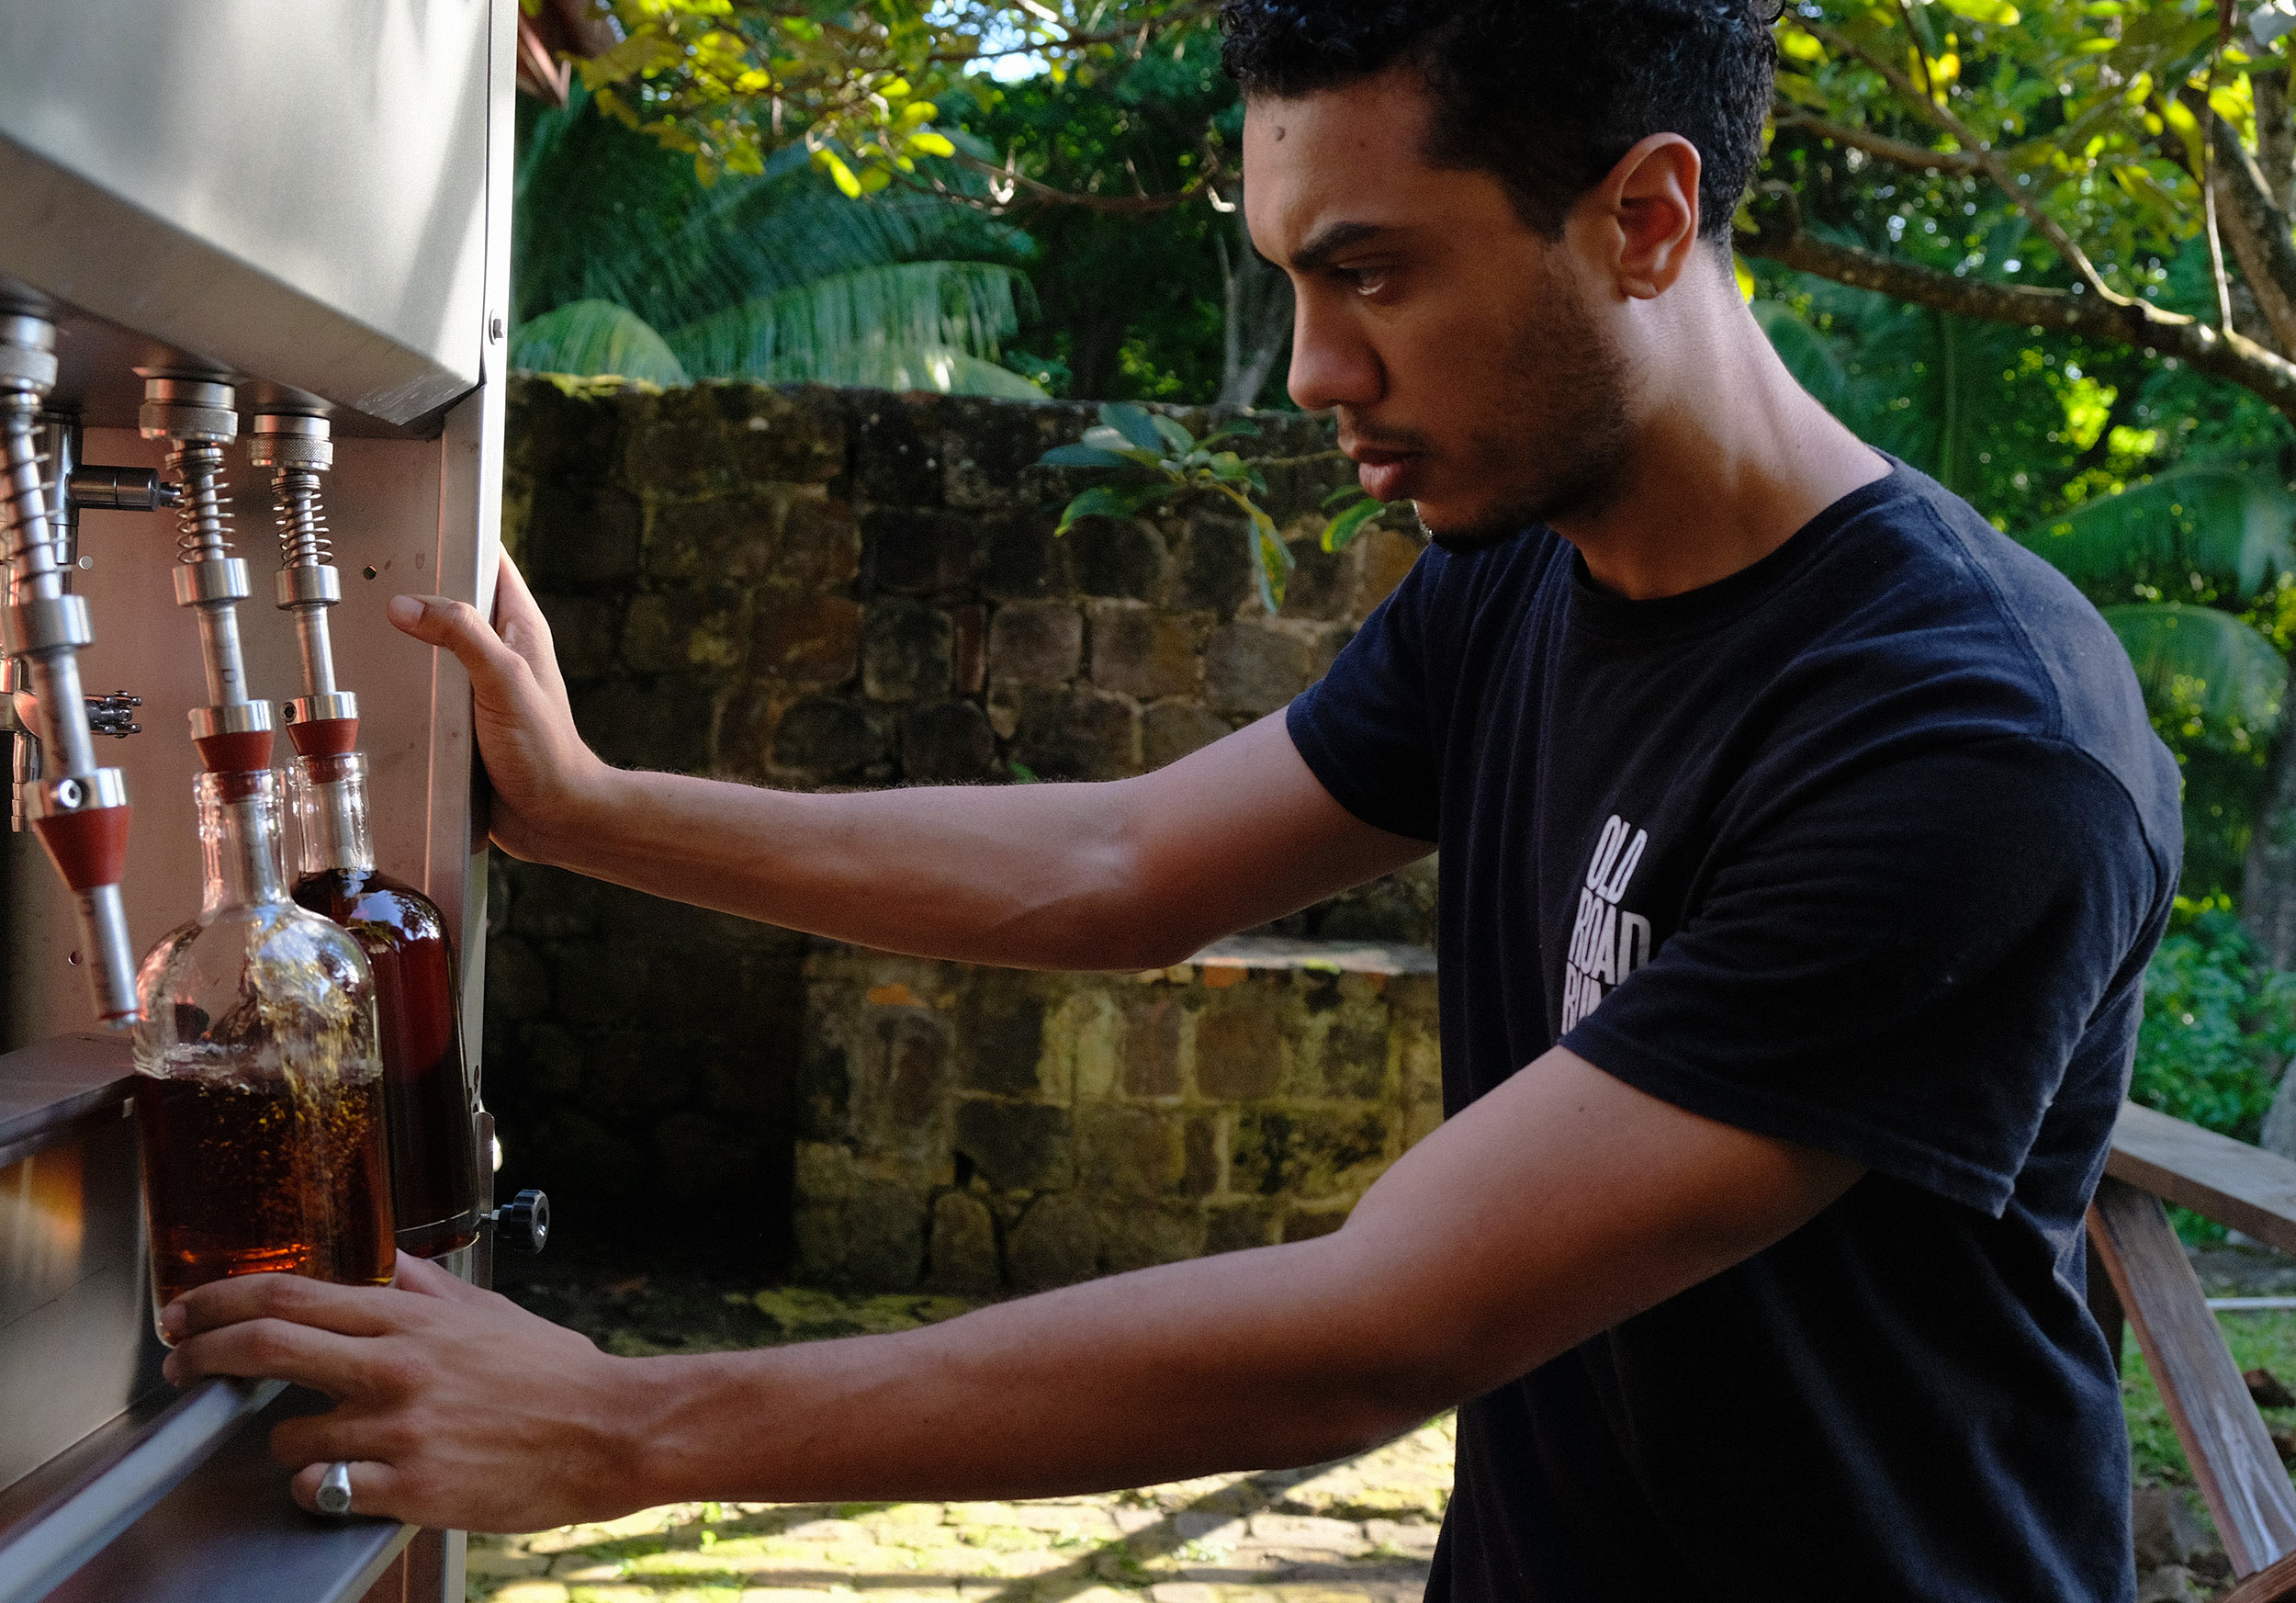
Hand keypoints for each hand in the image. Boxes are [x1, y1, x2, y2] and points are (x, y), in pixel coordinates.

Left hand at [161, 1253, 651, 1531]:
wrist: (610, 1431)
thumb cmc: (558, 1375)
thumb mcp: (494, 1314)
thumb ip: (435, 1290)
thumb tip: (400, 1263)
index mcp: (414, 1319)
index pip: (291, 1296)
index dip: (222, 1302)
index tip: (190, 1313)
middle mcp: (396, 1367)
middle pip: (265, 1347)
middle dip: (204, 1355)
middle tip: (182, 1367)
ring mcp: (399, 1429)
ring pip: (288, 1437)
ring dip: (284, 1443)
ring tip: (319, 1444)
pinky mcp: (411, 1486)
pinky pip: (325, 1490)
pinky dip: (321, 1487)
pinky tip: (347, 1480)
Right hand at [387, 552, 608, 862]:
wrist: (554, 818)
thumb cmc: (545, 750)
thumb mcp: (504, 680)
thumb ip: (461, 636)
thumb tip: (406, 604)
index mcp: (519, 628)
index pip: (490, 562)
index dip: (459, 537)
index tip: (416, 521)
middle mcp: (500, 651)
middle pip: (451, 601)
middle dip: (414, 587)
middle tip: (364, 575)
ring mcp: (479, 686)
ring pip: (432, 648)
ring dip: (402, 642)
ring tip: (353, 624)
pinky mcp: (461, 720)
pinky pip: (425, 692)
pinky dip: (402, 686)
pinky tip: (370, 685)